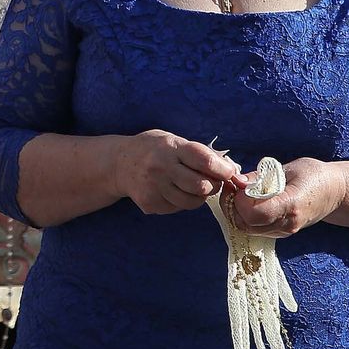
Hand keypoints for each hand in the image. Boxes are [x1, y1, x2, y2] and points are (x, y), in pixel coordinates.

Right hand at [113, 130, 240, 214]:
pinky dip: (181, 202)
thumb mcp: (174, 140)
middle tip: (210, 181)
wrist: (119, 163)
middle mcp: (161, 167)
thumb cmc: (153, 149)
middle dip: (212, 186)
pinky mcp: (150, 204)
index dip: (223, 169)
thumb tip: (230, 168)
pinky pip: (177, 208)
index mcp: (170, 147)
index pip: (205, 161)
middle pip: (201, 186)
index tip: (229, 172)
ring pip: (192, 202)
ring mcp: (154, 188)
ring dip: (198, 196)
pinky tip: (172, 190)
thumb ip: (199, 153)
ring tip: (190, 185)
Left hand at [227, 156, 345, 238]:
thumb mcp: (289, 168)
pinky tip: (246, 201)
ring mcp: (284, 231)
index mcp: (291, 205)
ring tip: (238, 192)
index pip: (255, 213)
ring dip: (236, 212)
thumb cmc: (314, 175)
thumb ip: (261, 176)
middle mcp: (287, 224)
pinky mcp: (280, 233)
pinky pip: (254, 229)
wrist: (335, 193)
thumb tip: (237, 180)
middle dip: (231, 206)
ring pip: (247, 229)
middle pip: (246, 225)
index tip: (237, 184)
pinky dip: (244, 216)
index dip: (239, 200)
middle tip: (232, 187)